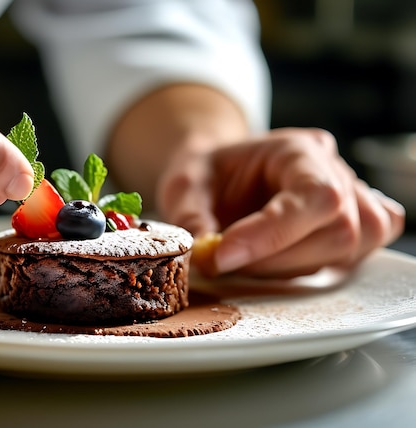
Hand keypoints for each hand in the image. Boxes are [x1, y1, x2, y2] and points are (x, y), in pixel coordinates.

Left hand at [157, 128, 404, 277]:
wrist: (219, 174)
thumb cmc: (206, 174)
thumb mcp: (184, 185)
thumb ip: (192, 217)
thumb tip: (204, 256)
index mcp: (297, 149)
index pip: (314, 195)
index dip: (273, 234)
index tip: (224, 256)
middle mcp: (333, 171)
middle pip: (339, 229)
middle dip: (276, 258)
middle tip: (226, 260)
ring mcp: (349, 199)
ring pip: (350, 248)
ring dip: (293, 268)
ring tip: (248, 260)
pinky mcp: (351, 227)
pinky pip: (358, 253)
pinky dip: (321, 266)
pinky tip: (281, 260)